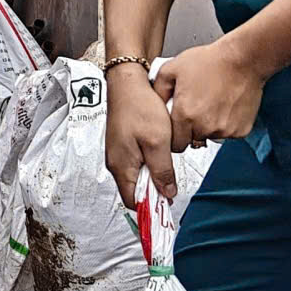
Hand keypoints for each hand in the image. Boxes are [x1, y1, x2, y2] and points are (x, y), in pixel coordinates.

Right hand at [104, 61, 176, 203]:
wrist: (128, 82)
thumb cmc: (140, 108)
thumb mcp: (157, 142)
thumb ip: (162, 171)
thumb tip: (167, 194)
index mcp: (121, 167)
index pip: (133, 202)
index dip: (151, 207)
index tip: (168, 204)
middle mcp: (116, 163)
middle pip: (136, 190)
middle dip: (155, 189)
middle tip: (173, 181)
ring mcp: (119, 154)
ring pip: (139, 176)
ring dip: (154, 174)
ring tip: (168, 162)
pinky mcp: (124, 144)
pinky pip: (138, 162)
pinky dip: (151, 162)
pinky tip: (161, 150)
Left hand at [158, 34, 264, 153]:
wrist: (243, 58)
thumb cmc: (210, 61)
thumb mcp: (171, 69)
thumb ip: (157, 90)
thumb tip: (153, 105)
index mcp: (185, 115)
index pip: (174, 144)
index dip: (174, 135)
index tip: (177, 126)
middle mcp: (205, 127)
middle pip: (192, 141)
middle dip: (190, 130)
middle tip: (195, 109)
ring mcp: (224, 130)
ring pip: (210, 137)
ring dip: (208, 127)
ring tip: (210, 103)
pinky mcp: (240, 130)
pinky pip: (228, 133)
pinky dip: (225, 124)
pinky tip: (223, 105)